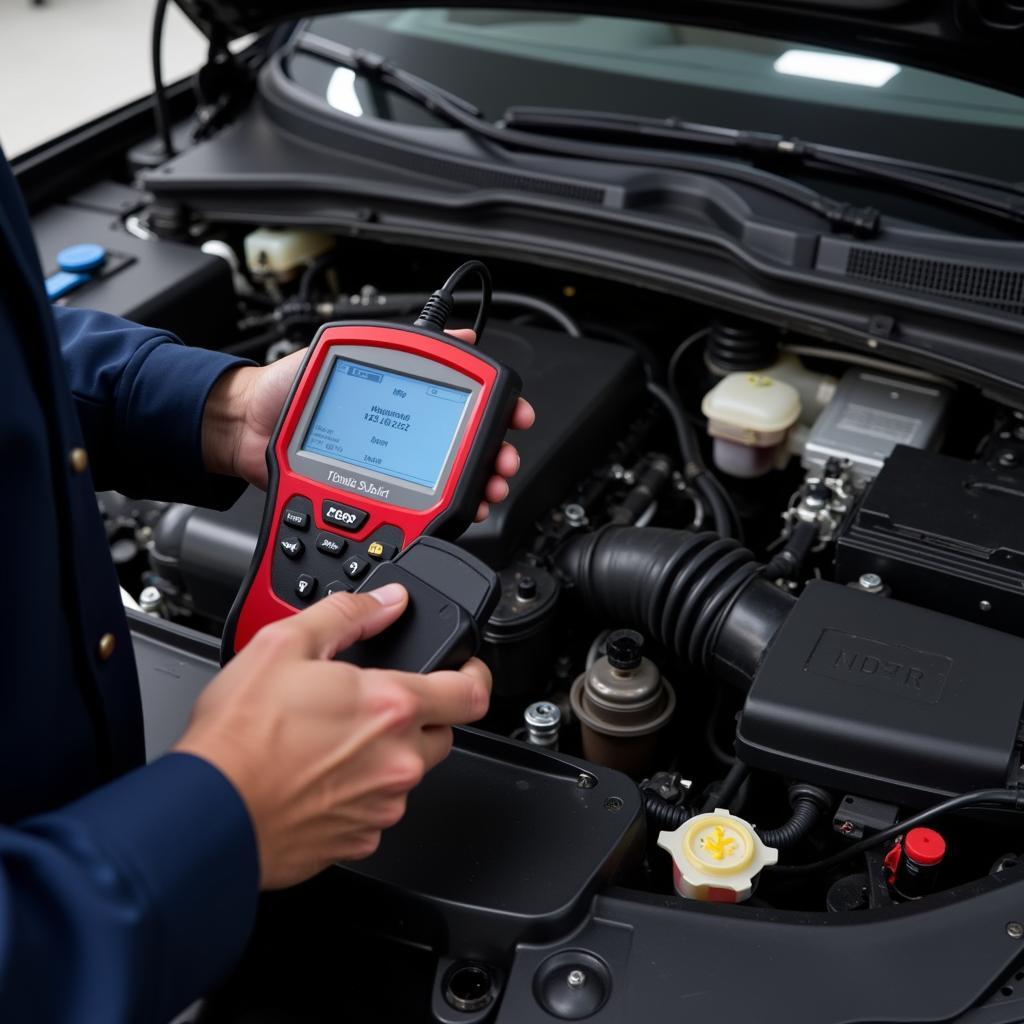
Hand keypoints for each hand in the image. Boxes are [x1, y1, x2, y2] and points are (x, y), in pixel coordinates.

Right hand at [173, 583, 490, 888]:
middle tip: (369, 706)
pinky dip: (358, 793)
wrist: (208, 813)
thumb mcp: (286, 644)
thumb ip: (349, 614)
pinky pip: (377, 810)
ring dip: (384, 756)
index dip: (475, 675)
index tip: (465, 671)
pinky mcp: (359, 840)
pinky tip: (318, 778)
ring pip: (407, 773)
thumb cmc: (240, 736)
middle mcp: (398, 761)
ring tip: (330, 742)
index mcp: (392, 707)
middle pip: (441, 733)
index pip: (473, 693)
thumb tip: (388, 602)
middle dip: (417, 717)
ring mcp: (381, 806)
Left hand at [203, 330, 534, 521]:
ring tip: (487, 489)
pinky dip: (445, 515)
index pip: (462, 405)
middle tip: (502, 462)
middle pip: (466, 450)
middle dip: (495, 457)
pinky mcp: (377, 498)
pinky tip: (459, 513)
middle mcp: (405, 436)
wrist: (244, 431)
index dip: (496, 413)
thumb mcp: (344, 354)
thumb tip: (458, 333)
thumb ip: (394, 343)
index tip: (514, 418)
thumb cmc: (285, 390)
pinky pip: (417, 510)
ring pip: (450, 484)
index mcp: (404, 399)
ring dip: (478, 488)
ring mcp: (394, 470)